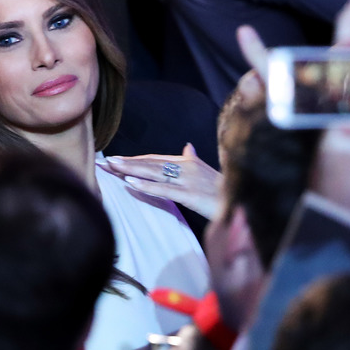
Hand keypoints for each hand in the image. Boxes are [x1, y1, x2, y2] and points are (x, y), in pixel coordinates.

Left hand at [99, 144, 221, 219]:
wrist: (245, 202)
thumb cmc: (223, 190)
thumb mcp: (206, 171)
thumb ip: (193, 159)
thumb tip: (187, 146)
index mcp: (187, 161)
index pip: (154, 159)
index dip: (134, 159)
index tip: (114, 159)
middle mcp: (186, 167)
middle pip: (150, 163)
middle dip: (126, 162)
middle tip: (105, 161)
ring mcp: (188, 180)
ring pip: (154, 173)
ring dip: (131, 170)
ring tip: (112, 167)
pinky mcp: (190, 195)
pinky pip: (164, 190)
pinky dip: (146, 186)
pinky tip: (130, 184)